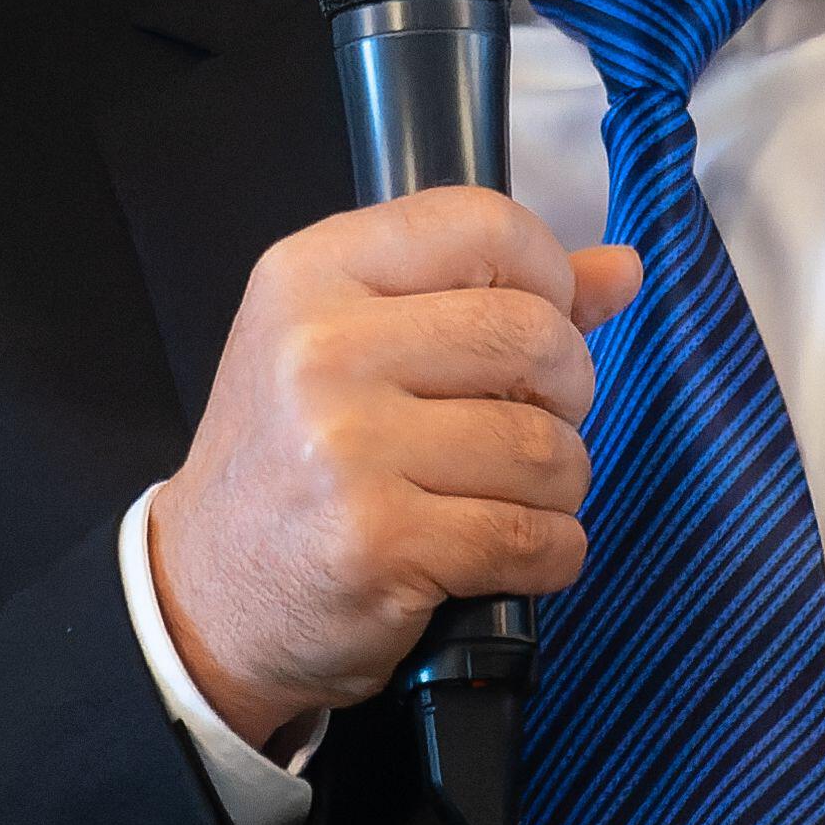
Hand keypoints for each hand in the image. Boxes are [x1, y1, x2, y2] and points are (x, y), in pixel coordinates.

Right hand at [151, 184, 641, 746]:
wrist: (202, 597)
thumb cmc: (294, 457)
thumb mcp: (360, 342)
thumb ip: (491, 292)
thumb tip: (622, 270)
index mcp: (314, 274)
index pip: (487, 226)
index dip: (547, 276)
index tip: (541, 325)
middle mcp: (321, 349)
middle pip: (534, 336)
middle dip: (565, 389)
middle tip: (528, 420)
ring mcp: (345, 448)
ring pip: (546, 444)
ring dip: (558, 483)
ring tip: (508, 493)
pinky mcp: (377, 544)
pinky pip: (532, 536)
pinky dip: (551, 552)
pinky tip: (513, 552)